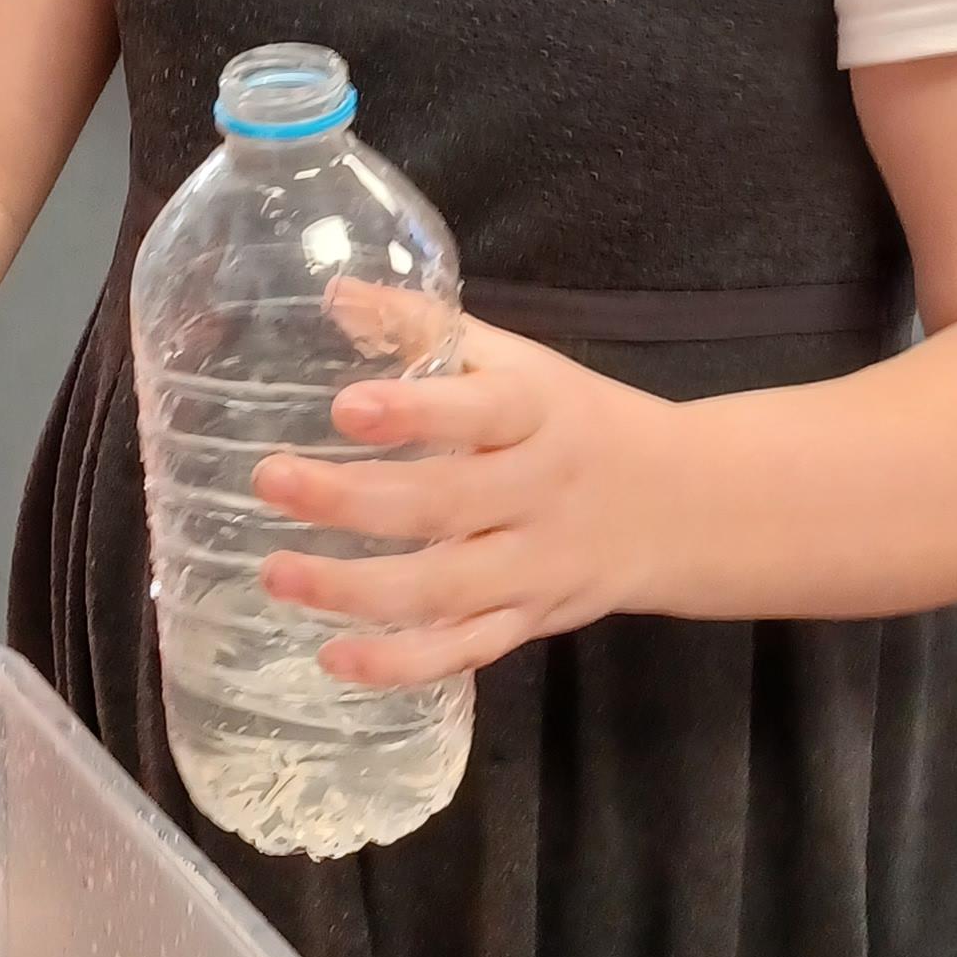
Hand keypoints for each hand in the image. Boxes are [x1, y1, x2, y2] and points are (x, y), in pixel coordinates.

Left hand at [255, 300, 687, 685]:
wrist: (686, 505)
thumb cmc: (574, 419)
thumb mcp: (519, 362)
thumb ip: (428, 328)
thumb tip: (332, 291)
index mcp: (538, 413)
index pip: (480, 410)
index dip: (415, 413)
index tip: (344, 406)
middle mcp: (538, 492)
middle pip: (445, 504)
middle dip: (352, 499)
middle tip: (270, 481)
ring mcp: (535, 566)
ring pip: (445, 588)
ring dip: (357, 589)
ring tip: (278, 574)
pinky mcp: (529, 621)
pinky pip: (465, 651)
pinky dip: (401, 665)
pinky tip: (335, 660)